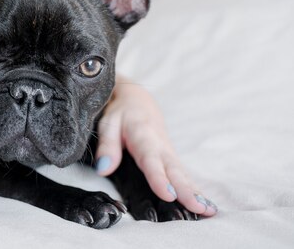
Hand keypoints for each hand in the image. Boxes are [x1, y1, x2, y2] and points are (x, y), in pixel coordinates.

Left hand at [94, 77, 216, 216]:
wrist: (137, 100)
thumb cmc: (120, 113)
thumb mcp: (108, 124)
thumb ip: (107, 147)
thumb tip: (103, 170)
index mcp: (143, 135)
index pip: (151, 159)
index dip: (159, 178)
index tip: (168, 194)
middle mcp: (160, 146)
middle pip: (174, 169)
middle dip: (185, 190)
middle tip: (196, 208)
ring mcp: (169, 153)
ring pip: (183, 173)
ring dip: (196, 192)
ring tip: (208, 211)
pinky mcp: (172, 158)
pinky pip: (184, 175)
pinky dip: (196, 190)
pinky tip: (207, 207)